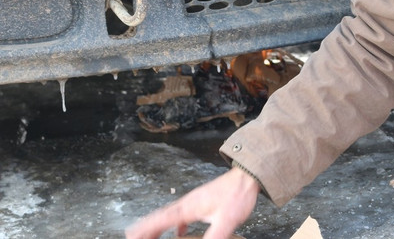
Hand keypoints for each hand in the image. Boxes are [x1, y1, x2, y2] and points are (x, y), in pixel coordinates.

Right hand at [125, 167, 260, 238]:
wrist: (247, 175)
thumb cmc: (237, 195)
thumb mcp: (226, 221)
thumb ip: (213, 237)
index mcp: (189, 207)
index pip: (161, 220)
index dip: (146, 229)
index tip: (131, 235)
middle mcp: (188, 203)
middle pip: (161, 217)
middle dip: (147, 228)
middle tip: (132, 236)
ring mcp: (195, 201)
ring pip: (171, 215)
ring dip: (159, 226)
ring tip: (150, 236)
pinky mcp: (203, 201)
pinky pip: (183, 214)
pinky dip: (176, 224)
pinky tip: (180, 232)